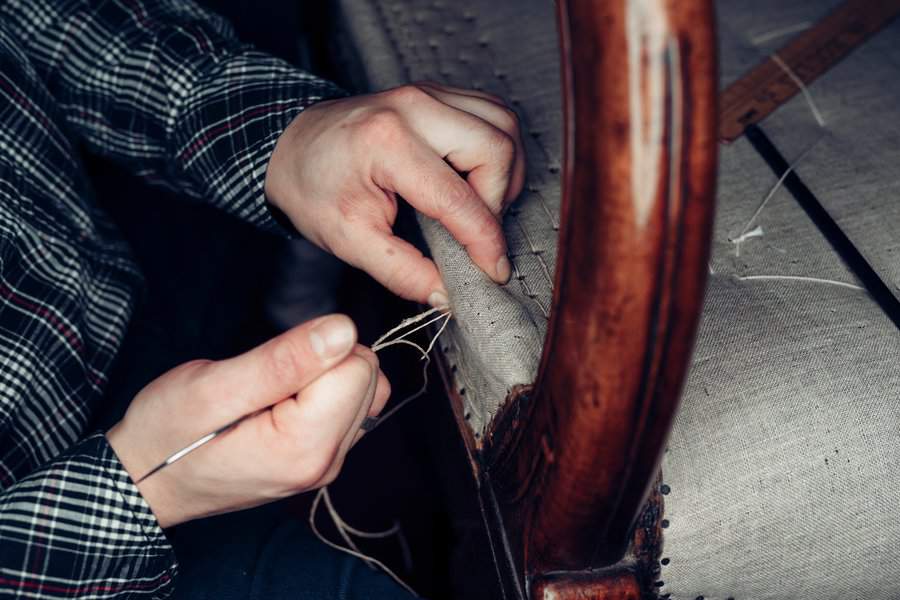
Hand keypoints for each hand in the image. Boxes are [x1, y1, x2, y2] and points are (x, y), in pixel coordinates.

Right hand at [106, 314, 389, 527]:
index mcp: (305, 448)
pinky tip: (282, 400)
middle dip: (320, 363)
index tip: (268, 368)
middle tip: (264, 381)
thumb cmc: (168, 432)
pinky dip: (322, 393)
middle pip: (365, 378)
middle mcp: (327, 462)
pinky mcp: (323, 457)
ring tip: (269, 391)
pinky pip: (349, 407)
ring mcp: (328, 463)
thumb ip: (284, 359)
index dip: (313, 350)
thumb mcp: (214, 387)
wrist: (146, 480)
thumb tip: (345, 330)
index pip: (357, 367)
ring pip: (362, 390)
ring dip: (322, 377)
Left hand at [264, 82, 525, 305]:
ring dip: (504, 171)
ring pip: (502, 124)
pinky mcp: (437, 94)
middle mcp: (414, 107)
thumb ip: (402, 272)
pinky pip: (490, 115)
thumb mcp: (348, 241)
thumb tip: (448, 296)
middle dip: (498, 200)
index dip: (485, 241)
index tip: (494, 271)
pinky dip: (495, 150)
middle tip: (478, 233)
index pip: (458, 197)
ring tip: (480, 206)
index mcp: (386, 143)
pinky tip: (476, 179)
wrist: (289, 147)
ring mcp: (428, 94)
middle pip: (496, 148)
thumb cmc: (313, 189)